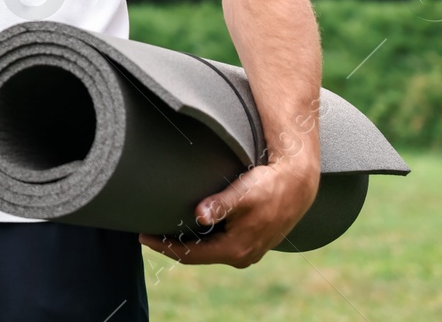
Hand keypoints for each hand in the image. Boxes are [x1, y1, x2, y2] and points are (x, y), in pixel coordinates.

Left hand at [139, 155, 319, 266]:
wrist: (299, 185)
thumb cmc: (269, 186)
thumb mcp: (242, 193)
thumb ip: (219, 205)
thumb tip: (198, 215)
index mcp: (235, 249)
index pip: (190, 255)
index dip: (164, 246)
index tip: (142, 236)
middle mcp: (241, 256)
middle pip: (197, 256)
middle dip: (172, 245)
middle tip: (147, 231)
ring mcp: (248, 251)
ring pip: (208, 250)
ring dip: (187, 242)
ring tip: (163, 228)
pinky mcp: (252, 241)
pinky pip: (220, 245)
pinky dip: (202, 238)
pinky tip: (190, 227)